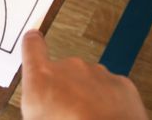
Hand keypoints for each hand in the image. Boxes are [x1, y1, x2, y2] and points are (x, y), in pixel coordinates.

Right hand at [21, 31, 145, 119]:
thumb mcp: (33, 117)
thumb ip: (34, 100)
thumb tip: (37, 106)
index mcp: (43, 76)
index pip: (33, 46)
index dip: (32, 43)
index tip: (32, 40)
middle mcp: (70, 68)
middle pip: (63, 70)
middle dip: (64, 88)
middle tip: (64, 111)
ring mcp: (97, 73)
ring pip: (88, 81)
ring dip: (86, 96)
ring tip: (84, 118)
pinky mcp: (119, 83)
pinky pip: (110, 90)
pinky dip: (107, 102)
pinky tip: (102, 118)